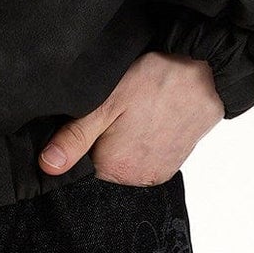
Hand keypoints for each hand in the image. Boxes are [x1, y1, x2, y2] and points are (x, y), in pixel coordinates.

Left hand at [36, 50, 220, 185]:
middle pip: (100, 162)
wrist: (205, 73)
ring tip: (134, 112)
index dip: (79, 137)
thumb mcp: (106, 101)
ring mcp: (155, 174)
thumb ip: (75, 136)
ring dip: (121, 141)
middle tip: (115, 109)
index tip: (92, 115)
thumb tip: (48, 166)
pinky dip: (139, 142)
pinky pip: (142, 159)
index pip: (78, 162)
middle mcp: (136, 179)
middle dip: (100, 139)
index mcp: (114, 167)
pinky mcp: (169, 166)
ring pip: (121, 160)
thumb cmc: (155, 80)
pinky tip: (145, 119)